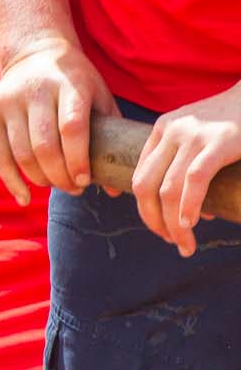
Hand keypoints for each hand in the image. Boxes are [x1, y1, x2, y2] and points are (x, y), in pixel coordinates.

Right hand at [0, 37, 116, 203]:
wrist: (35, 53)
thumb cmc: (75, 83)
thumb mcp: (99, 97)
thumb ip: (111, 137)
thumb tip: (114, 189)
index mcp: (69, 84)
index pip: (71, 128)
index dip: (78, 160)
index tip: (85, 181)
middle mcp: (35, 89)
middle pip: (44, 145)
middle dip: (60, 176)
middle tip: (73, 188)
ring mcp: (8, 98)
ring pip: (21, 153)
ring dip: (41, 179)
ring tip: (56, 185)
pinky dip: (11, 180)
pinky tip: (24, 197)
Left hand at [131, 82, 240, 256]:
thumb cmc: (238, 124)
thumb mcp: (203, 140)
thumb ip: (192, 170)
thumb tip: (194, 215)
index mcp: (162, 130)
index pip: (139, 176)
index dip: (145, 209)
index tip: (160, 229)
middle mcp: (171, 131)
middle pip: (144, 185)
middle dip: (153, 220)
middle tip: (171, 242)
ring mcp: (194, 135)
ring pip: (167, 189)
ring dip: (173, 224)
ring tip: (185, 244)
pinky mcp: (220, 141)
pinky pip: (195, 179)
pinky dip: (189, 205)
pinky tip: (191, 224)